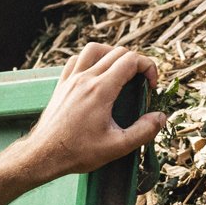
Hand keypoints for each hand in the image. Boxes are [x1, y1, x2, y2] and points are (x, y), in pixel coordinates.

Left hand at [15, 43, 165, 185]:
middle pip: (117, 52)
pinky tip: (95, 74)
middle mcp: (85, 78)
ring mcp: (71, 79)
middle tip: (140, 84)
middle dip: (135, 63)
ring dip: (111, 54)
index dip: (148, 67)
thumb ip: (143, 131)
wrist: (44, 155)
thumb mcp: (117, 147)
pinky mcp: (61, 85)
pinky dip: (89, 60)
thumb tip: (161, 117)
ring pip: (94, 49)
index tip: (151, 86)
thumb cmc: (78, 152)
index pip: (131, 60)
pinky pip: (76, 60)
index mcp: (101, 90)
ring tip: (120, 72)